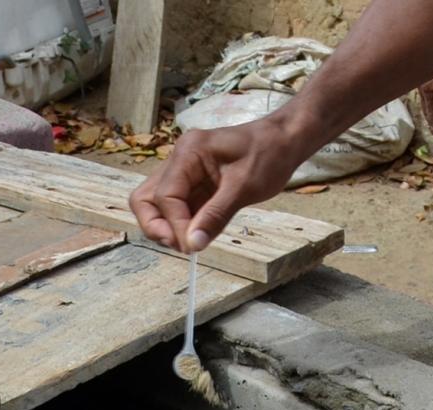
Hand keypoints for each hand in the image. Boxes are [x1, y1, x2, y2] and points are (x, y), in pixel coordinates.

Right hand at [128, 119, 299, 252]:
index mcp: (188, 152)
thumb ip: (215, 216)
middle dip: (158, 226)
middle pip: (146, 199)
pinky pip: (179, 206)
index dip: (175, 225)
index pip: (164, 196)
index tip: (192, 246)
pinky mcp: (195, 182)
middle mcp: (179, 159)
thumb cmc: (269, 155)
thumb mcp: (244, 188)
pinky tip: (201, 234)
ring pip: (158, 204)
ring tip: (193, 243)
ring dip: (170, 227)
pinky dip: (185, 223)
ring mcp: (184, 171)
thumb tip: (192, 244)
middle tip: (184, 246)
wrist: (285, 140)